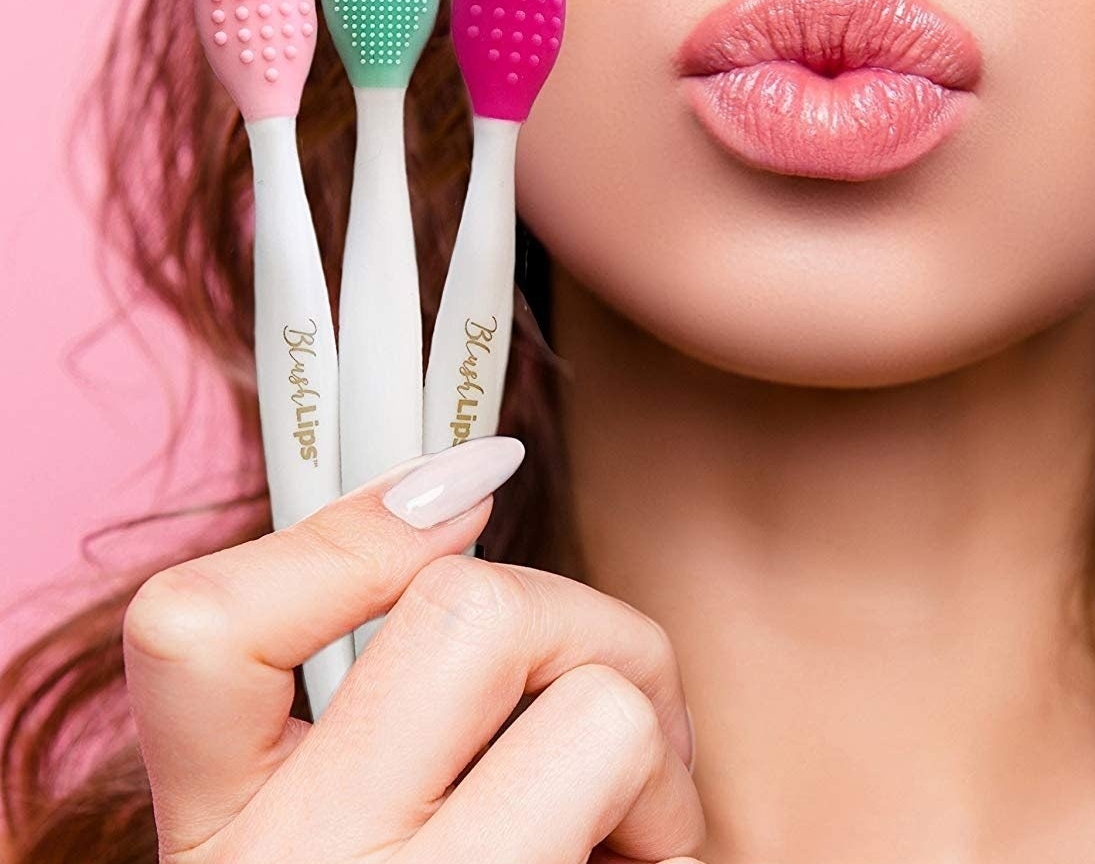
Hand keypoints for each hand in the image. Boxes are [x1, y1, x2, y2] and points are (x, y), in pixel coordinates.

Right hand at [122, 437, 704, 861]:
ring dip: (652, 738)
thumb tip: (459, 499)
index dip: (350, 526)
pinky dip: (675, 831)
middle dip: (584, 620)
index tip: (472, 483)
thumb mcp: (329, 830)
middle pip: (469, 613)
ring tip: (640, 820)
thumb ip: (371, 704)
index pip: (200, 624)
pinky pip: (661, 830)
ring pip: (596, 714)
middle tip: (614, 703)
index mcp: (222, 830)